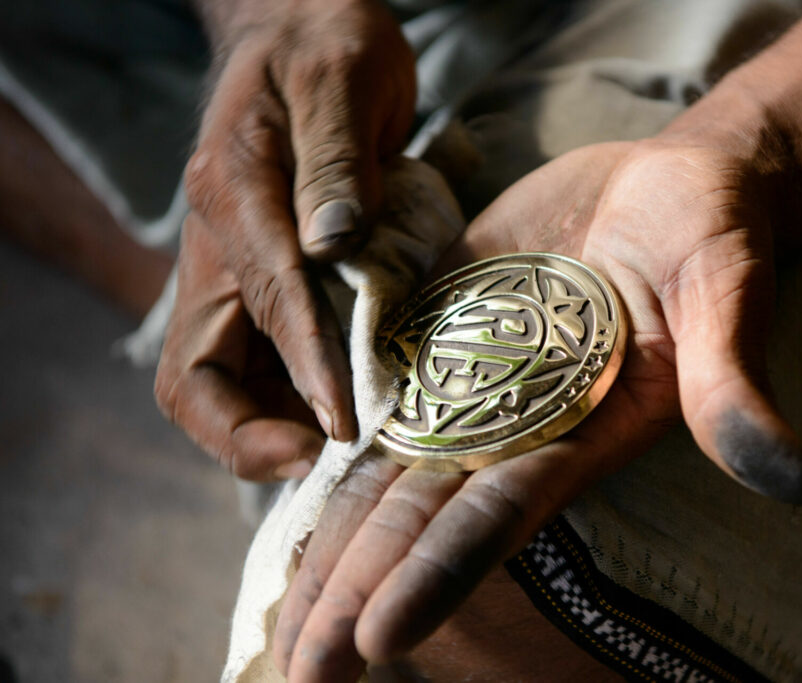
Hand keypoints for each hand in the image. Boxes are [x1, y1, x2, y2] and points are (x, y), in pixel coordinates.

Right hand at [156, 0, 414, 476]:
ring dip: (272, 427)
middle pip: (196, 372)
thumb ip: (338, 160)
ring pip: (224, 379)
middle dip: (249, 433)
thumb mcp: (343, 79)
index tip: (341, 423)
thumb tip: (335, 244)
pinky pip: (258, 361)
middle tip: (324, 457)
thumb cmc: (327, 46)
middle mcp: (221, 243)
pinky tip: (344, 413)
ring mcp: (234, 268)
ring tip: (343, 450)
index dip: (301, 366)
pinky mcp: (260, 280)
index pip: (261, 295)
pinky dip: (292, 399)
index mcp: (233, 188)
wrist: (301, 32)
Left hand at [270, 114, 801, 679]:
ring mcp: (469, 382)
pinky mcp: (439, 331)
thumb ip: (734, 388)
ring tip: (274, 618)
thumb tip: (799, 480)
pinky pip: (372, 392)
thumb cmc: (711, 240)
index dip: (438, 575)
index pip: (496, 518)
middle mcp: (514, 426)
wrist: (663, 186)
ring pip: (384, 473)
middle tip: (292, 669)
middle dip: (357, 590)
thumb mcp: (727, 300)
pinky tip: (275, 485)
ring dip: (330, 541)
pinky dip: (325, 442)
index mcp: (578, 435)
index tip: (377, 638)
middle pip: (419, 517)